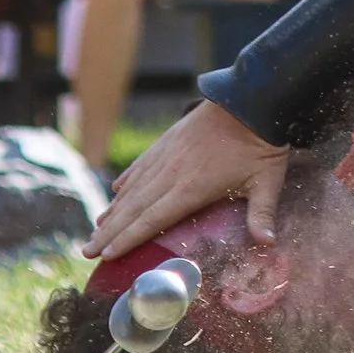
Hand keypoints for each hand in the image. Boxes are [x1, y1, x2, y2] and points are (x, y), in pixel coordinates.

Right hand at [85, 100, 291, 257]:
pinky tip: (116, 191)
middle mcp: (172, 171)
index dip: (128, 238)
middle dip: (109, 232)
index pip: (152, 219)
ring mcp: (168, 153)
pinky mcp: (169, 139)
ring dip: (113, 209)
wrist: (251, 98)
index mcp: (192, 187)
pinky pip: (143, 163)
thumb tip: (267, 243)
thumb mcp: (267, 181)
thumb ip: (262, 214)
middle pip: (134, 207)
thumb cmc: (260, 144)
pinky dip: (127, 180)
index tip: (106, 254)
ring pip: (134, 186)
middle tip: (86, 251)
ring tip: (94, 229)